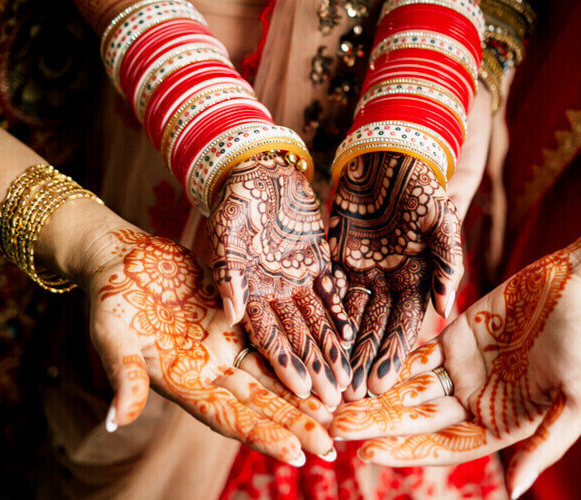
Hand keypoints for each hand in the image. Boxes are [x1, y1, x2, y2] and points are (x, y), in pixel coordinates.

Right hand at [83, 227, 334, 464]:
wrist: (121, 258)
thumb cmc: (109, 296)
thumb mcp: (111, 334)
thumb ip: (121, 375)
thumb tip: (117, 419)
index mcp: (183, 383)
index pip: (228, 417)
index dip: (261, 435)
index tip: (295, 455)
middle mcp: (210, 371)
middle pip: (260, 405)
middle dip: (296, 426)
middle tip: (333, 448)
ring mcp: (226, 346)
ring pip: (273, 376)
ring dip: (304, 396)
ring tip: (339, 413)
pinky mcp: (237, 318)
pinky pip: (273, 338)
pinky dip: (298, 353)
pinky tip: (326, 362)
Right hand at [208, 152, 352, 406]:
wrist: (258, 167)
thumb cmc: (234, 197)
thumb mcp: (225, 230)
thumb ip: (227, 272)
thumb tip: (234, 314)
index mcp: (246, 292)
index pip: (266, 335)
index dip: (284, 363)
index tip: (301, 391)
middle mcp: (272, 293)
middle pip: (297, 338)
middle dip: (316, 369)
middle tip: (335, 402)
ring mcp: (295, 280)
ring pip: (317, 323)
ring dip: (332, 352)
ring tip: (349, 382)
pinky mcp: (316, 264)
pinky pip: (332, 294)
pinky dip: (342, 315)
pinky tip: (355, 339)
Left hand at [328, 152, 461, 399]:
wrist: (387, 153)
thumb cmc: (420, 185)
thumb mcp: (442, 220)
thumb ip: (447, 262)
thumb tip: (445, 309)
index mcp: (419, 279)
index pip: (405, 325)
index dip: (392, 355)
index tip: (381, 384)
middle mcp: (391, 283)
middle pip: (375, 328)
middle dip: (364, 361)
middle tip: (351, 396)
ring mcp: (364, 273)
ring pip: (350, 317)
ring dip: (342, 348)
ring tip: (331, 378)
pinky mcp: (338, 260)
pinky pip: (329, 292)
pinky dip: (323, 314)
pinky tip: (314, 338)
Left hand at [330, 243, 580, 496]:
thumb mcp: (578, 401)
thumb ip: (545, 445)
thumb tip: (517, 491)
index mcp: (501, 425)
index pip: (445, 447)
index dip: (407, 450)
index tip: (370, 452)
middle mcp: (475, 403)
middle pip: (417, 421)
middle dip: (377, 425)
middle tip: (336, 428)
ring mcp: (462, 371)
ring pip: (409, 389)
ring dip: (375, 397)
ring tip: (337, 403)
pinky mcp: (454, 339)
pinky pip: (415, 354)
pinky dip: (388, 362)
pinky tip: (358, 369)